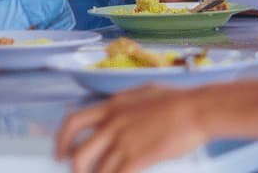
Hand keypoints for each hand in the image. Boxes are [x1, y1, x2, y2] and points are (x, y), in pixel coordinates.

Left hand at [56, 84, 206, 172]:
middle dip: (75, 168)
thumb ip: (124, 102)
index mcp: (111, 106)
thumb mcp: (141, 92)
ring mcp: (123, 142)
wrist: (196, 109)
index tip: (61, 152)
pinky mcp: (136, 158)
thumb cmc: (176, 100)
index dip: (62, 139)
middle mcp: (111, 124)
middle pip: (78, 153)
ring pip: (96, 170)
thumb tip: (116, 106)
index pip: (73, 121)